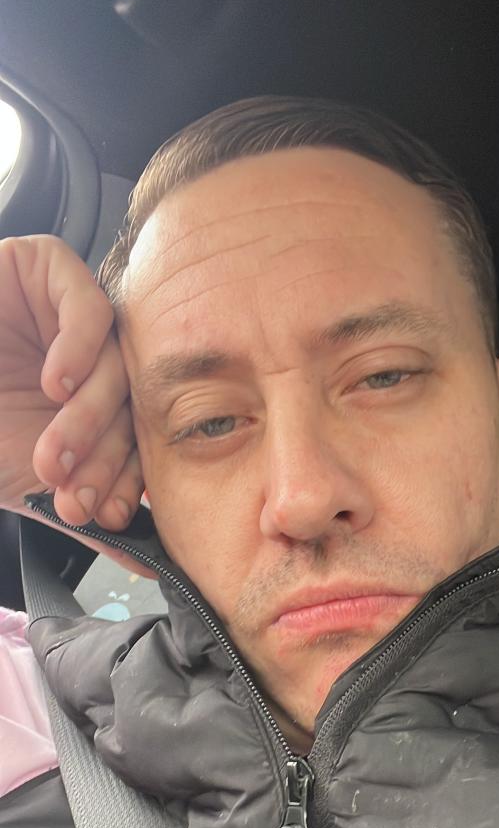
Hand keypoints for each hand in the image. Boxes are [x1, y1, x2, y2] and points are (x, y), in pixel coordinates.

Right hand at [0, 235, 154, 575]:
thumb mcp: (23, 480)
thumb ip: (83, 511)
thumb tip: (145, 559)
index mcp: (92, 402)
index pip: (130, 437)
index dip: (123, 480)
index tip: (107, 516)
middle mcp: (91, 356)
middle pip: (129, 404)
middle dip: (103, 460)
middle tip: (74, 496)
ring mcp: (72, 311)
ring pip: (115, 363)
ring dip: (89, 420)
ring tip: (52, 456)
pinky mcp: (46, 267)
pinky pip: (89, 307)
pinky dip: (79, 351)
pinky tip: (55, 384)